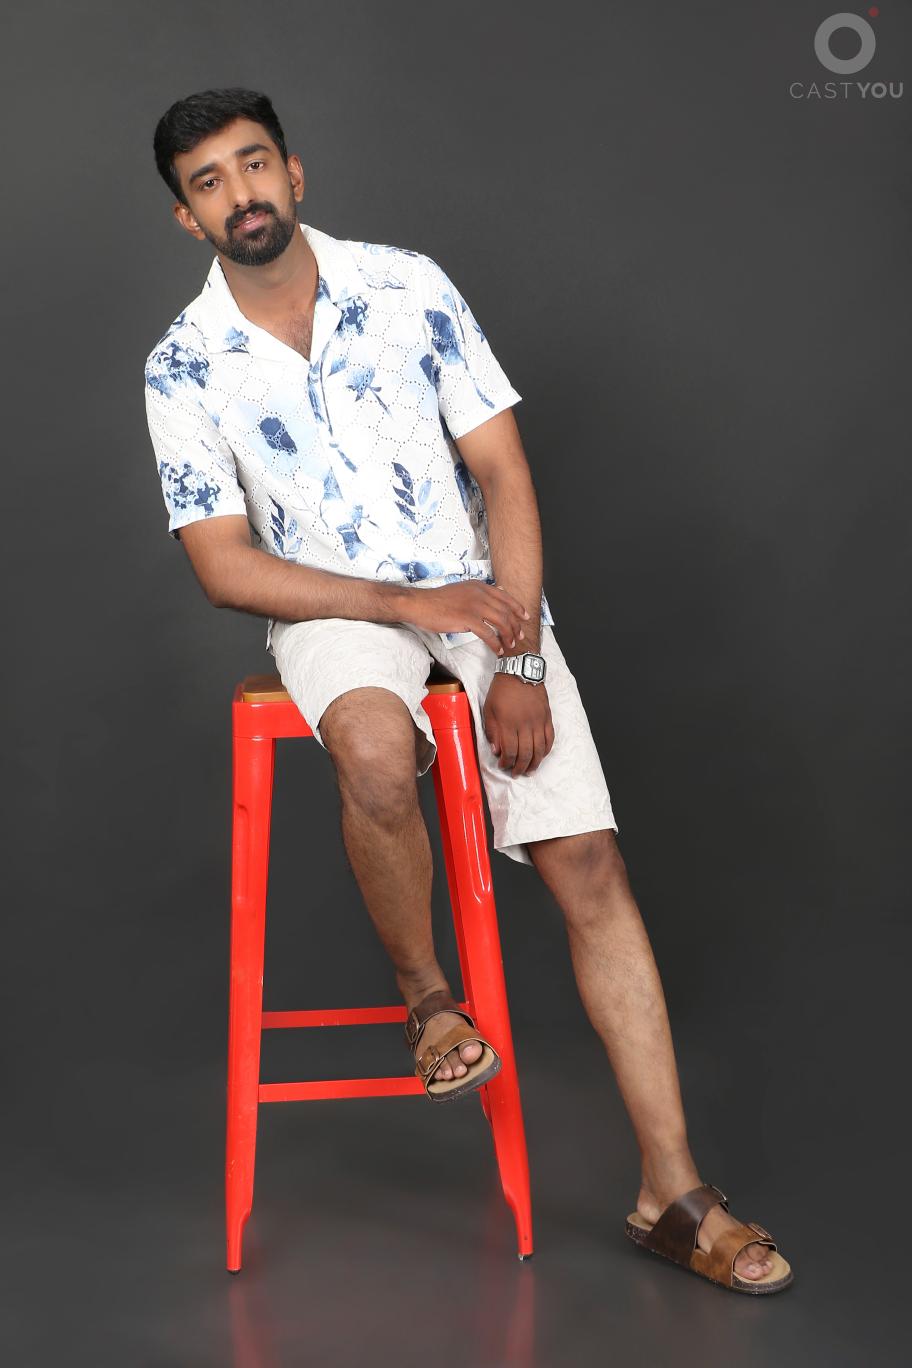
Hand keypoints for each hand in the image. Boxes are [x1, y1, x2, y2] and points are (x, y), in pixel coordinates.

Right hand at [403, 582, 529, 654]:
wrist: (421, 604)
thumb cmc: (439, 600)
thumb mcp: (463, 589)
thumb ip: (481, 591)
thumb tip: (499, 590)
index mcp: (479, 587)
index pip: (505, 596)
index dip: (517, 608)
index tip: (525, 617)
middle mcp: (480, 594)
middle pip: (506, 611)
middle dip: (515, 626)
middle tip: (520, 636)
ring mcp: (474, 606)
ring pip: (500, 622)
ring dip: (508, 635)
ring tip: (510, 645)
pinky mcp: (468, 619)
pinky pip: (488, 634)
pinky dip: (495, 643)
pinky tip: (497, 650)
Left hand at [482, 674, 553, 775]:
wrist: (520, 671)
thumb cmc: (501, 690)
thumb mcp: (488, 709)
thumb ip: (492, 731)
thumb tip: (497, 751)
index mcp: (508, 724)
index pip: (510, 751)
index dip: (507, 763)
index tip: (503, 766)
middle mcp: (525, 725)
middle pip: (525, 754)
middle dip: (520, 768)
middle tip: (516, 773)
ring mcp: (538, 722)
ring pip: (539, 750)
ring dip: (534, 763)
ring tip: (530, 770)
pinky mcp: (547, 717)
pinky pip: (549, 739)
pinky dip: (546, 750)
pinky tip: (541, 756)